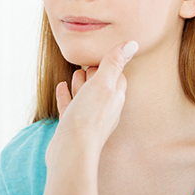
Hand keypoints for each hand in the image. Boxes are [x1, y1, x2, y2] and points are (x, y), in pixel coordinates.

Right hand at [45, 41, 138, 167]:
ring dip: (81, 82)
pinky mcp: (72, 125)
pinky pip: (70, 105)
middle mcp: (105, 108)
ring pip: (86, 95)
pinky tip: (62, 87)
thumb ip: (114, 62)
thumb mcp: (103, 83)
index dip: (110, 64)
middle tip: (88, 61)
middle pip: (102, 85)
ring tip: (76, 73)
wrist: (72, 151)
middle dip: (95, 72)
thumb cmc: (89, 117)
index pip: (117, 76)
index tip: (101, 53)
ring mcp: (88, 118)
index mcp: (115, 97)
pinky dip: (67, 95)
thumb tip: (132, 43)